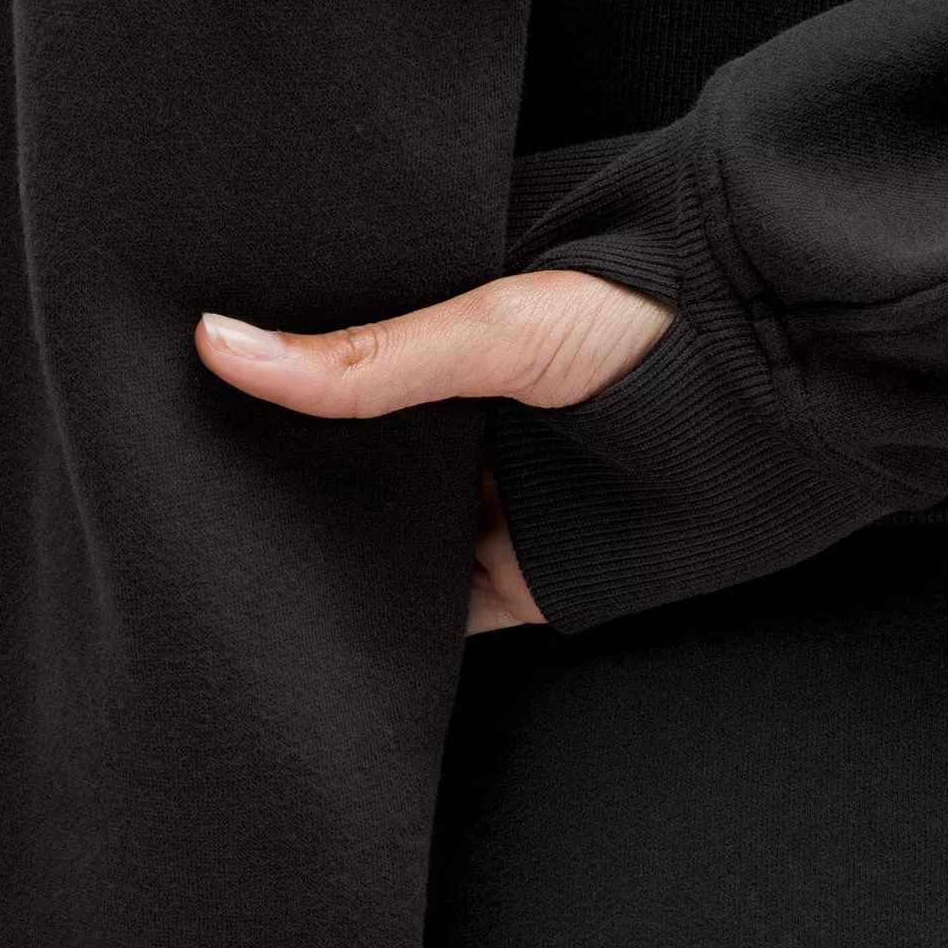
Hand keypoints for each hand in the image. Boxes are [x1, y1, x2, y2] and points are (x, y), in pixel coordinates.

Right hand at [196, 269, 673, 634]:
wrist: (783, 396)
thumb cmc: (658, 321)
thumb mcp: (501, 323)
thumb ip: (369, 356)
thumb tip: (219, 345)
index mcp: (452, 331)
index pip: (334, 357)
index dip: (265, 372)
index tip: (170, 377)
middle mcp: (461, 422)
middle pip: (345, 462)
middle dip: (274, 475)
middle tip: (165, 477)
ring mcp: (487, 505)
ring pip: (378, 542)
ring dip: (316, 556)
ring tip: (204, 555)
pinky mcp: (515, 582)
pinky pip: (431, 612)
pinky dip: (378, 626)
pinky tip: (301, 625)